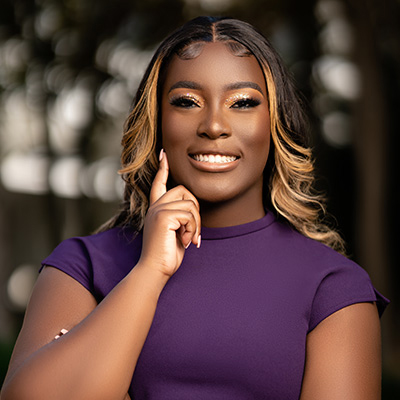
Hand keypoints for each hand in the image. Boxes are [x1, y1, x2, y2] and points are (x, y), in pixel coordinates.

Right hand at [139, 149, 200, 277]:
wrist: (155, 270)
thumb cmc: (166, 255)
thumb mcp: (175, 233)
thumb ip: (180, 218)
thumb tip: (193, 209)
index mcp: (156, 209)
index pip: (159, 184)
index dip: (163, 169)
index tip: (164, 154)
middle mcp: (155, 206)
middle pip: (183, 190)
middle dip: (195, 209)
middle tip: (193, 230)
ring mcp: (158, 210)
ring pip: (191, 205)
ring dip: (196, 225)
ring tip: (190, 240)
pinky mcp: (163, 216)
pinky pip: (190, 215)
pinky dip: (192, 230)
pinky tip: (186, 242)